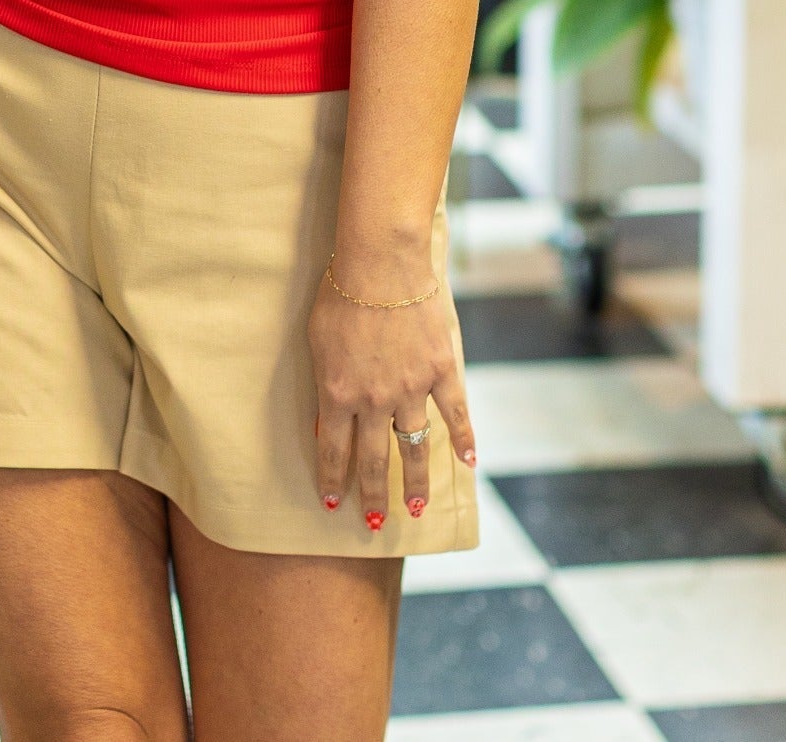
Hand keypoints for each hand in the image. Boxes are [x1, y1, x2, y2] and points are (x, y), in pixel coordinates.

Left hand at [308, 254, 475, 530]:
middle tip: (376, 522)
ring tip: (417, 509)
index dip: (333, 479)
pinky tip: (468, 462)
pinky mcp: (441, 369)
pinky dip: (465, 439)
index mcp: (338, 393)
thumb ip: (324, 383)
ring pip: (414, 446)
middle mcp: (374, 400)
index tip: (332, 503)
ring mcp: (411, 387)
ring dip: (415, 482)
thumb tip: (323, 420)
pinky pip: (455, 413)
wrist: (381, 262)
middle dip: (373, 495)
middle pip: (374, 459)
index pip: (333, 450)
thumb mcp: (316, 340)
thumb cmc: (340, 292)